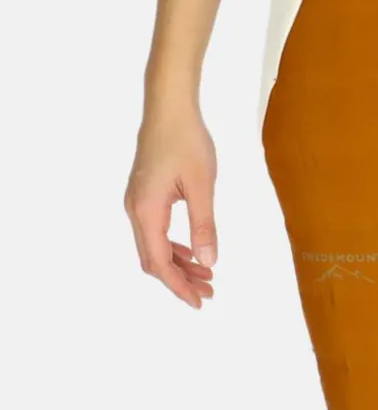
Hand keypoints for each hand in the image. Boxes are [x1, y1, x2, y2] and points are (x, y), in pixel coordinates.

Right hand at [125, 106, 217, 307]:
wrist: (169, 107)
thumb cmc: (187, 141)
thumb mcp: (202, 186)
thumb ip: (204, 226)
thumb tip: (208, 262)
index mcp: (146, 211)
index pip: (159, 262)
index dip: (178, 286)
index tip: (199, 302)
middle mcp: (135, 210)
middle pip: (153, 260)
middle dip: (180, 280)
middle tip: (210, 292)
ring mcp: (137, 202)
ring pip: (154, 247)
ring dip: (179, 264)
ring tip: (208, 276)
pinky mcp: (144, 195)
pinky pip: (155, 231)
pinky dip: (174, 247)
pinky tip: (193, 253)